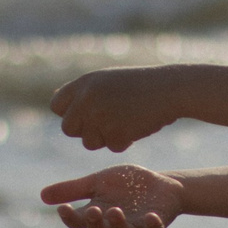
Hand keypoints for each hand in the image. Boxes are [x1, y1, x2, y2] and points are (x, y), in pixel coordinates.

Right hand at [39, 165, 183, 227]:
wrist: (161, 185)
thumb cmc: (127, 185)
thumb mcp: (98, 182)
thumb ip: (74, 189)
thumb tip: (42, 196)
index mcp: (98, 215)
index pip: (79, 222)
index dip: (70, 217)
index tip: (63, 208)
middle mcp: (114, 226)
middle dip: (94, 223)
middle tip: (93, 211)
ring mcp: (135, 227)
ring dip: (118, 225)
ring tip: (115, 211)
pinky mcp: (155, 225)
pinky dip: (151, 225)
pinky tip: (150, 216)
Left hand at [50, 67, 179, 151]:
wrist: (171, 88)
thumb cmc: (141, 85)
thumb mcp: (108, 80)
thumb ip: (84, 93)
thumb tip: (57, 102)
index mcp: (84, 83)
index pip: (57, 106)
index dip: (69, 114)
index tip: (84, 117)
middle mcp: (87, 99)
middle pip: (69, 129)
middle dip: (85, 131)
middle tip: (106, 123)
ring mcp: (101, 116)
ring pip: (89, 142)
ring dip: (106, 138)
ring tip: (125, 121)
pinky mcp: (116, 133)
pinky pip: (112, 147)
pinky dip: (125, 141)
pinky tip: (137, 125)